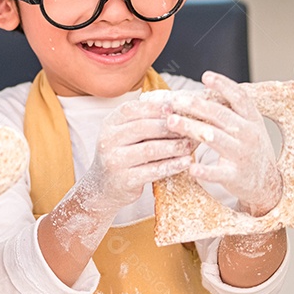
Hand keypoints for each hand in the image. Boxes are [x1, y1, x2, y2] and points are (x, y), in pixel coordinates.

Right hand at [82, 99, 196, 211]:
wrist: (102, 186)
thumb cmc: (122, 155)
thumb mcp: (125, 134)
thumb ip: (143, 121)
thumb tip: (175, 108)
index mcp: (109, 123)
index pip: (133, 109)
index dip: (156, 108)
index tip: (177, 108)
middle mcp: (108, 139)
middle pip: (143, 127)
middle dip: (170, 127)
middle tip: (191, 127)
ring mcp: (114, 160)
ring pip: (150, 149)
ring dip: (174, 146)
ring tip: (191, 145)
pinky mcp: (124, 179)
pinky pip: (153, 170)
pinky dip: (172, 165)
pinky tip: (186, 162)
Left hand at [164, 71, 282, 216]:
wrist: (268, 184)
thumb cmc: (250, 149)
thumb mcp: (249, 126)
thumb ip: (229, 111)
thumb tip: (202, 91)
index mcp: (252, 120)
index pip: (239, 98)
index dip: (223, 85)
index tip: (206, 76)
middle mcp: (249, 135)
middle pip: (220, 115)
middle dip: (195, 106)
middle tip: (174, 100)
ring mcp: (242, 155)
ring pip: (214, 138)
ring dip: (191, 128)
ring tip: (172, 122)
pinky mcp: (235, 176)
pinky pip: (217, 172)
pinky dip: (203, 170)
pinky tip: (189, 166)